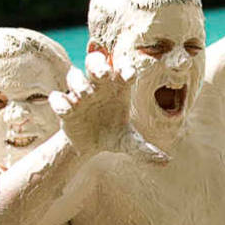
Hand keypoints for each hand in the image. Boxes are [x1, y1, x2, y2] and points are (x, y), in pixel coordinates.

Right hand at [49, 52, 167, 163]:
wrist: (89, 146)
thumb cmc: (113, 135)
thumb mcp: (130, 143)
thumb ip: (145, 149)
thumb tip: (166, 161)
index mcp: (118, 89)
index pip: (122, 70)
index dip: (125, 68)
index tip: (130, 74)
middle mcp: (99, 87)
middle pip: (95, 63)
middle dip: (98, 65)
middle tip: (103, 73)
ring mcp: (80, 95)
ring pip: (74, 76)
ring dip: (79, 82)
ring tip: (86, 95)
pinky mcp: (65, 106)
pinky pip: (58, 98)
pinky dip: (60, 102)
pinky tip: (68, 110)